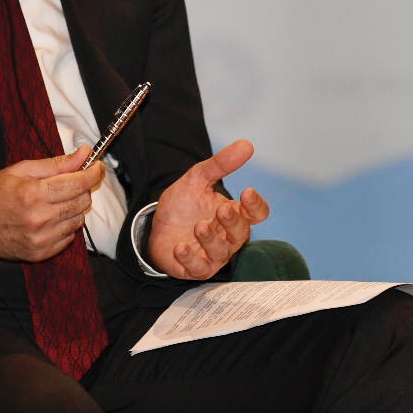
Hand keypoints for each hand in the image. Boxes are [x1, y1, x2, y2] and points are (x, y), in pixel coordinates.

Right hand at [0, 149, 104, 263]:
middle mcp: (39, 219)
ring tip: (55, 200)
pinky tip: (49, 217)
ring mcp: (40, 239)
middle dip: (82, 188)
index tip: (97, 166)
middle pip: (82, 201)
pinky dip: (65, 226)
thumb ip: (56, 163)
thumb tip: (84, 153)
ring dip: (74, 208)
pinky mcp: (40, 253)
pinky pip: (69, 238)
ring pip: (78, 220)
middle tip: (71, 180)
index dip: (93, 172)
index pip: (78, 183)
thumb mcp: (21, 169)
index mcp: (34, 193)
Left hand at [147, 138, 270, 279]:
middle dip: (233, 222)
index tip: (247, 192)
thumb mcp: (198, 179)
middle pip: (241, 233)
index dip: (255, 205)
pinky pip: (198, 267)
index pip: (256, 213)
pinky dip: (190, 258)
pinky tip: (180, 247)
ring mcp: (212, 254)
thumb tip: (246, 144)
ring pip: (221, 252)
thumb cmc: (184, 206)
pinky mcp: (194, 267)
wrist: (157, 226)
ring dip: (211, 239)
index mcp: (233, 214)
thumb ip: (220, 164)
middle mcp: (227, 236)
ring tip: (200, 226)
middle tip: (223, 209)